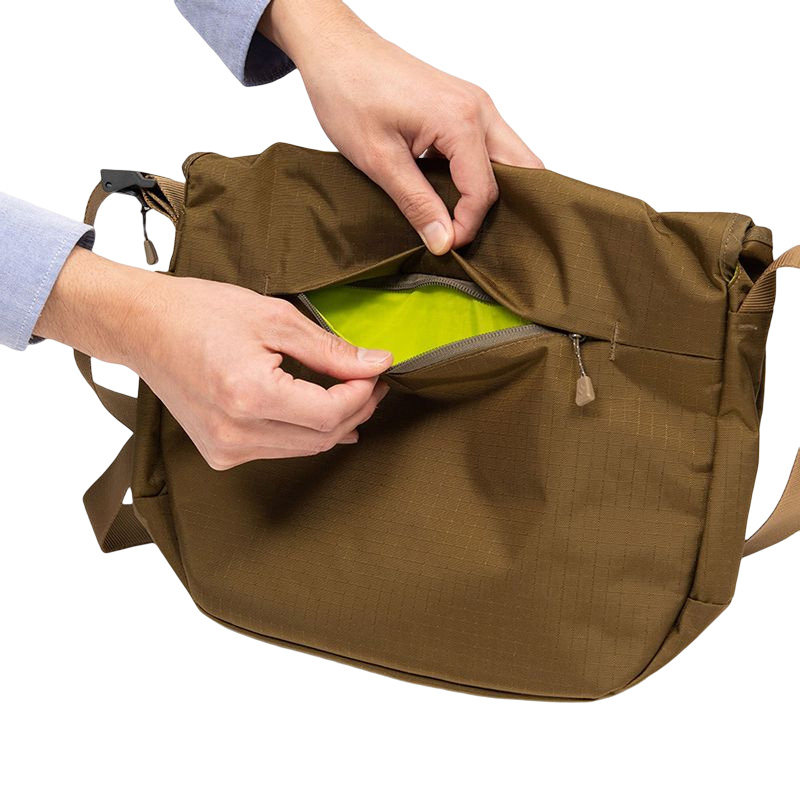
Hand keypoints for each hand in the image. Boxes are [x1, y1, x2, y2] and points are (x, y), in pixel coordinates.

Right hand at [35, 247, 391, 468]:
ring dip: (335, 424)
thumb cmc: (202, 312)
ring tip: (353, 394)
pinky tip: (318, 413)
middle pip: (321, 437)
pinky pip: (279, 450)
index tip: (377, 372)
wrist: (143, 327)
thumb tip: (376, 364)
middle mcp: (236, 432)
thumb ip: (329, 349)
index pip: (329, 412)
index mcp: (249, 394)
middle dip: (356, 410)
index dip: (362, 394)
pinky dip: (305, 433)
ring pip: (304, 448)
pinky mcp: (220, 454)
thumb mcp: (274, 318)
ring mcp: (225, 449)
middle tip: (372, 382)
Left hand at [260, 0, 542, 253]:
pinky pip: (490, 147)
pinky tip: (452, 192)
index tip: (444, 245)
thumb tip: (444, 242)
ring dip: (491, 190)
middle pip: (521, 170)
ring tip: (458, 216)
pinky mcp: (464, 106)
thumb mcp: (378, 160)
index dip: (467, 226)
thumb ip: (417, 203)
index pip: (485, 191)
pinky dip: (481, 173)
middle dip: (500, 209)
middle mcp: (479, 109)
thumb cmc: (349, 92)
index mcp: (460, 121)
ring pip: (510, 158)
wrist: (335, 49)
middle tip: (465, 234)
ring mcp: (475, 105)